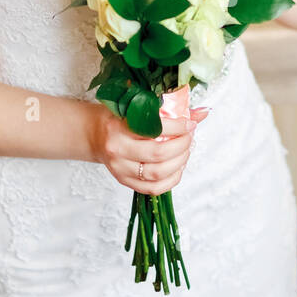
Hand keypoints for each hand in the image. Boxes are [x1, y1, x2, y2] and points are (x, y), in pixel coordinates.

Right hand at [89, 102, 209, 194]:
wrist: (94, 134)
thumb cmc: (118, 117)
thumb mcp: (137, 107)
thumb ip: (169, 108)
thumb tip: (203, 112)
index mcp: (118, 126)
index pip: (154, 128)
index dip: (178, 127)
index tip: (190, 123)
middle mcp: (117, 149)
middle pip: (158, 154)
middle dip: (182, 146)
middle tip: (189, 138)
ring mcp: (120, 169)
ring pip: (157, 173)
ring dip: (179, 163)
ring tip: (185, 152)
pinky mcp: (124, 181)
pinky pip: (153, 189)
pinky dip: (171, 180)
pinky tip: (178, 168)